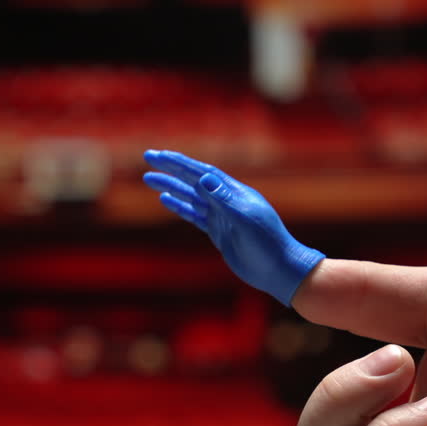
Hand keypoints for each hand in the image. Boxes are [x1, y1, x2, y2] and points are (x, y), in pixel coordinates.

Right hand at [143, 150, 323, 305]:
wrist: (279, 270)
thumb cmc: (267, 244)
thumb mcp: (245, 220)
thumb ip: (223, 200)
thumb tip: (203, 177)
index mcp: (234, 193)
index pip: (202, 173)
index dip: (180, 163)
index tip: (159, 155)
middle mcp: (226, 201)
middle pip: (193, 180)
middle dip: (171, 169)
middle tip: (148, 157)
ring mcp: (222, 217)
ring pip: (191, 197)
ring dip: (170, 186)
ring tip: (148, 179)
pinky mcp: (219, 232)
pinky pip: (194, 215)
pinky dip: (179, 206)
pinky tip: (165, 200)